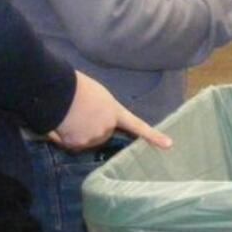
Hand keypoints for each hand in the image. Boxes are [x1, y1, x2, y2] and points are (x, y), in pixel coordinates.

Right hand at [52, 71, 172, 150]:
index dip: (153, 136)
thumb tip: (91, 118)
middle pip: (103, 134)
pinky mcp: (78, 144)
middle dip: (94, 128)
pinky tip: (62, 124)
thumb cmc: (79, 87)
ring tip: (70, 116)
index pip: (138, 126)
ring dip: (79, 133)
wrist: (61, 93)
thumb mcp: (98, 95)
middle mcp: (108, 127)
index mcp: (116, 112)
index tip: (169, 144)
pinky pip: (71, 143)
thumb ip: (102, 109)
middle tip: (81, 114)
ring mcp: (94, 137)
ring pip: (86, 140)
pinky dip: (65, 137)